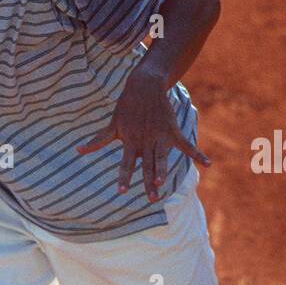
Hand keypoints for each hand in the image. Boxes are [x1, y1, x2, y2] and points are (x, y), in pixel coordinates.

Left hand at [75, 65, 210, 201]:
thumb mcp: (111, 126)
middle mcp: (145, 142)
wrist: (144, 86)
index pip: (126, 164)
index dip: (124, 177)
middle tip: (150, 198)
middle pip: (147, 166)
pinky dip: (198, 154)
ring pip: (162, 158)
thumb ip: (97, 141)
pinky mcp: (172, 131)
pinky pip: (187, 145)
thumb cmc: (126, 108)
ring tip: (163, 184)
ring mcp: (160, 137)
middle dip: (149, 182)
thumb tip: (77, 150)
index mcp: (130, 142)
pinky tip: (208, 164)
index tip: (121, 191)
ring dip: (163, 171)